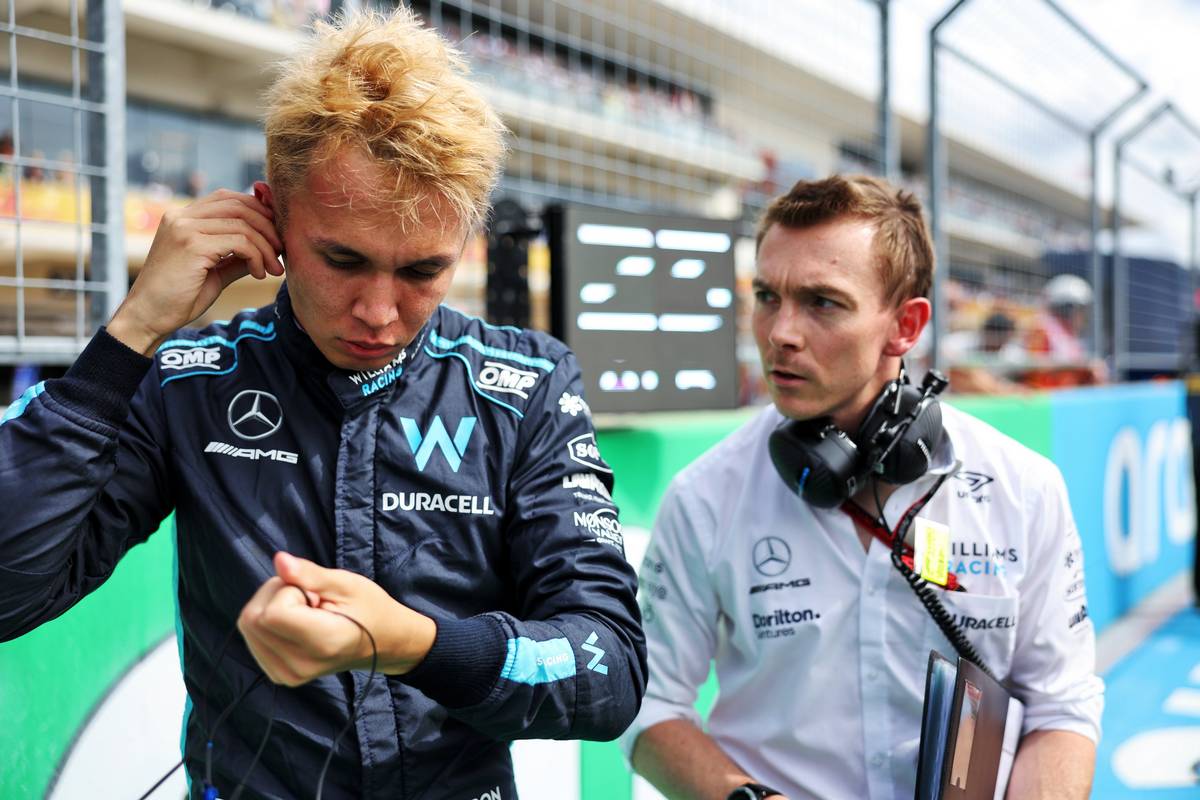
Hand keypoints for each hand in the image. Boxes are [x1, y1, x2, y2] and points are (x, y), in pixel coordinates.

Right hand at [108, 189, 283, 353]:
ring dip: (266, 247)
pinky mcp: (192, 245)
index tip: (276, 235)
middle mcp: (181, 216)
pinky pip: (239, 242)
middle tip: (282, 251)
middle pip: (239, 205)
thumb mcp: (215, 270)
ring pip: (243, 224)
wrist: (148, 317)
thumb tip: (269, 246)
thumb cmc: (179, 296)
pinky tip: (258, 274)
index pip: (229, 198)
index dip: (258, 211)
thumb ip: (237, 254)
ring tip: (273, 269)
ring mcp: (185, 228)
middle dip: (268, 227)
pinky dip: (257, 257)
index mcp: (183, 217)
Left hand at [237, 552, 436, 686]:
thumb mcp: (346, 584)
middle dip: (275, 595)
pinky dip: (267, 623)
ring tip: (303, 611)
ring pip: (247, 626)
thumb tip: (279, 560)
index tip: (314, 594)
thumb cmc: (369, 608)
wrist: (383, 643)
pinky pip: (252, 638)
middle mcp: (300, 665)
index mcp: (321, 642)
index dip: (288, 591)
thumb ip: (310, 574)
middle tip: (309, 599)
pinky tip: (293, 624)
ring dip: (269, 607)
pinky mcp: (279, 675)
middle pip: (253, 618)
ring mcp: (287, 674)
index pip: (272, 613)